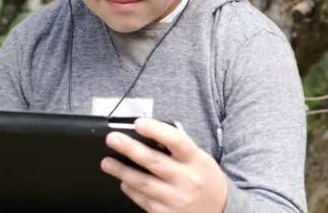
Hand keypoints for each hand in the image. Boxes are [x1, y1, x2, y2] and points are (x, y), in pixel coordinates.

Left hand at [101, 118, 227, 212]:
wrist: (220, 210)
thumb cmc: (206, 180)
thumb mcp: (201, 159)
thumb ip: (180, 147)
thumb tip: (154, 133)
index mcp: (197, 161)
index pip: (176, 141)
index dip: (156, 130)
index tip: (139, 123)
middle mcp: (187, 180)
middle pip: (154, 161)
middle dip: (130, 148)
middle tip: (113, 139)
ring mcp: (176, 199)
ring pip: (143, 183)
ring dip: (122, 171)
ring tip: (107, 162)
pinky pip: (143, 200)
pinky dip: (131, 190)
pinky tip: (123, 181)